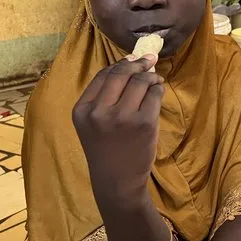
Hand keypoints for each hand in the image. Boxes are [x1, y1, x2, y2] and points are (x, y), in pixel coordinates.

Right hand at [72, 55, 164, 202]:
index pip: (103, 75)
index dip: (120, 64)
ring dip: (151, 76)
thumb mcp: (93, 123)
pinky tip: (158, 92)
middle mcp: (99, 112)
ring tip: (155, 80)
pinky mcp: (145, 123)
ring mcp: (123, 117)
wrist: (117, 181)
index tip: (133, 59)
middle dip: (137, 63)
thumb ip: (105, 96)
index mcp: (82, 110)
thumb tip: (130, 62)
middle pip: (121, 73)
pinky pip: (155, 94)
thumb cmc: (107, 149)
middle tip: (149, 60)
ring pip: (141, 81)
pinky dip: (158, 89)